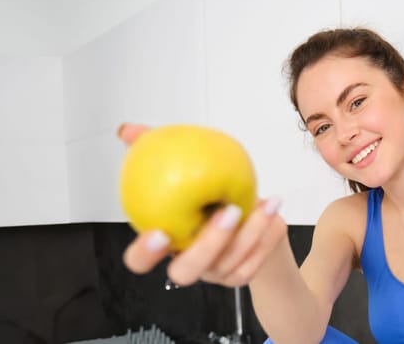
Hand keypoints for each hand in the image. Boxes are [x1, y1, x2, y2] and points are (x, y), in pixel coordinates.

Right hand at [118, 123, 288, 286]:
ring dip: (249, 233)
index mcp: (165, 244)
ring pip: (228, 264)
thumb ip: (152, 150)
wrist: (244, 216)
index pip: (140, 260)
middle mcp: (187, 262)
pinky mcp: (240, 272)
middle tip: (227, 212)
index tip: (159, 233)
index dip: (145, 253)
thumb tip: (128, 131)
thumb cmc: (205, 191)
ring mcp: (214, 272)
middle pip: (186, 272)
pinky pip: (254, 261)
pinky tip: (274, 211)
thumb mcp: (181, 167)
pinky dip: (266, 236)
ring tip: (265, 203)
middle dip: (207, 245)